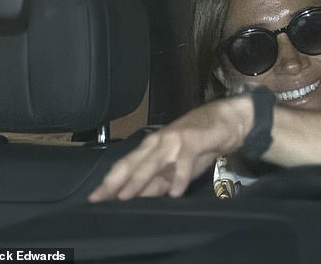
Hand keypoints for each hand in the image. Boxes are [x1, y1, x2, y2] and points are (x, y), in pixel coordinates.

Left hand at [88, 96, 252, 201]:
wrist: (226, 121)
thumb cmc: (199, 144)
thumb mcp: (177, 167)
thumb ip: (160, 181)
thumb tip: (140, 199)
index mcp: (150, 147)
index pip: (125, 165)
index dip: (109, 182)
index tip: (94, 198)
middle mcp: (157, 142)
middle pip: (133, 164)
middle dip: (116, 182)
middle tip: (102, 198)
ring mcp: (174, 140)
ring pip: (152, 162)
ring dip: (139, 179)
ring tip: (127, 196)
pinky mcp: (192, 141)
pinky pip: (184, 163)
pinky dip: (179, 178)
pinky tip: (176, 193)